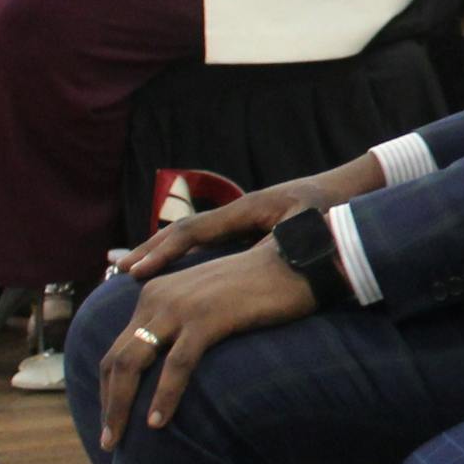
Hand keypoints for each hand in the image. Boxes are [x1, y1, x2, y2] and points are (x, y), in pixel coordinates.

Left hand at [96, 243, 313, 450]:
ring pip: (132, 362)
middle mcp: (157, 298)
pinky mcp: (207, 318)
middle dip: (108, 404)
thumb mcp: (208, 300)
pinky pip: (176, 365)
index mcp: (154, 294)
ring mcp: (180, 307)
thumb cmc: (260, 286)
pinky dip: (164, 396)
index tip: (113, 418)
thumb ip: (184, 320)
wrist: (296, 261)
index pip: (117, 348)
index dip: (109, 387)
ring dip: (120, 406)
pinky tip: (158, 422)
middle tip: (109, 442)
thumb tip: (173, 359)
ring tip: (119, 439)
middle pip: (117, 359)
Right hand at [116, 181, 314, 278]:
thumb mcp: (308, 227)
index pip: (194, 231)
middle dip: (151, 250)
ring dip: (161, 252)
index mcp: (247, 209)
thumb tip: (258, 262)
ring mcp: (239, 219)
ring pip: (191, 236)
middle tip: (118, 270)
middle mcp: (236, 212)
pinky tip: (168, 273)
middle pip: (184, 232)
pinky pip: (206, 242)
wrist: (345, 190)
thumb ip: (281, 243)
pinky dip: (182, 255)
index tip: (137, 271)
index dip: (164, 250)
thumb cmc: (331, 209)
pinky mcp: (245, 228)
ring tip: (129, 271)